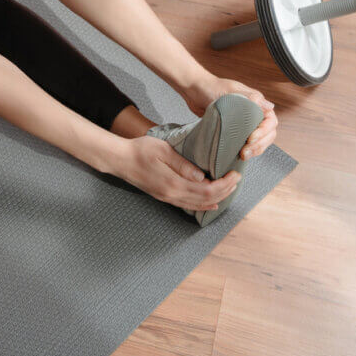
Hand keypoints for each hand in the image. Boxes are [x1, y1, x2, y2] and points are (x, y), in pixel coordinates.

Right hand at [115, 136, 241, 211]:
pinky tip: (210, 203)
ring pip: (197, 205)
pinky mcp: (163, 196)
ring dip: (216, 199)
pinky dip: (202, 205)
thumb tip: (201, 176)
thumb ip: (183, 164)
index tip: (235, 174)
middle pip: (205, 200)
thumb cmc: (139, 151)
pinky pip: (187, 205)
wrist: (119, 160)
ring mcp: (166, 197)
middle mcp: (171, 194)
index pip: (207, 190)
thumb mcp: (163, 151)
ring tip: (229, 190)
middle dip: (224, 191)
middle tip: (236, 179)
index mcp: (173, 183)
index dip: (224, 184)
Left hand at [180, 75, 277, 160]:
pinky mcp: (234, 131)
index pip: (270, 121)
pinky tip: (238, 156)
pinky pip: (245, 143)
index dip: (264, 132)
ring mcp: (244, 123)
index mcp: (257, 103)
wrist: (194, 91)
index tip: (250, 139)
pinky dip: (245, 150)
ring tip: (243, 156)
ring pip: (259, 140)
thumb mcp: (231, 90)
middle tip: (246, 152)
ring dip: (254, 150)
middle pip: (267, 134)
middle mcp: (253, 114)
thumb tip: (269, 106)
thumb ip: (250, 97)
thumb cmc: (211, 87)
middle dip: (260, 145)